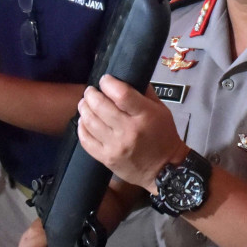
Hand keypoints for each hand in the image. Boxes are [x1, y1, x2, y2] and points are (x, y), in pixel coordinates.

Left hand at [77, 75, 186, 192]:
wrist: (165, 170)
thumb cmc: (164, 136)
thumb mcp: (162, 110)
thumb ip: (145, 92)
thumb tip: (128, 76)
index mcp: (144, 116)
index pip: (121, 94)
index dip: (108, 83)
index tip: (105, 80)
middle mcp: (128, 130)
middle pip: (100, 106)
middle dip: (91, 94)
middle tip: (91, 91)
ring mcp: (115, 146)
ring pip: (90, 121)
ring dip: (84, 108)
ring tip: (85, 102)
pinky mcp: (106, 158)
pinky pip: (86, 140)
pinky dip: (81, 127)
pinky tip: (84, 121)